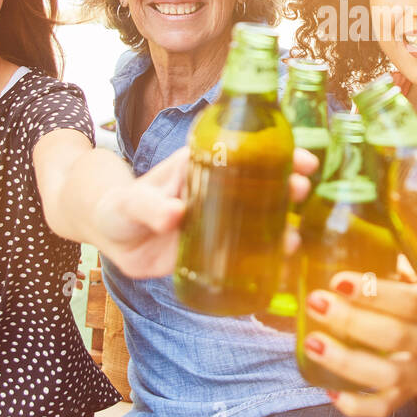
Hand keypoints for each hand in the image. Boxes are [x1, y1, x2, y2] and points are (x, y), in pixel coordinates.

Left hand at [99, 147, 318, 278]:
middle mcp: (217, 191)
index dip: (278, 152)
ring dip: (281, 225)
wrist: (112, 238)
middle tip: (301, 191)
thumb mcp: (132, 202)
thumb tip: (174, 215)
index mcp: (202, 166)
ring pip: (259, 219)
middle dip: (288, 185)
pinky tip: (280, 264)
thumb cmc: (121, 206)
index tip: (304, 159)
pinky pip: (244, 252)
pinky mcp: (213, 250)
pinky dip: (264, 256)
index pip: (247, 152)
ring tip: (293, 238)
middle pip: (262, 184)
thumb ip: (150, 207)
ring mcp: (218, 221)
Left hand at [303, 272, 416, 416]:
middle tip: (315, 302)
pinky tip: (329, 389)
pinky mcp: (413, 395)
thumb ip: (408, 266)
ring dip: (345, 360)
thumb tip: (371, 238)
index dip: (374, 292)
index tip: (338, 280)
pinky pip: (384, 408)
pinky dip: (355, 404)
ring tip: (312, 343)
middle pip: (395, 336)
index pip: (410, 301)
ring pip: (386, 376)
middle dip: (350, 320)